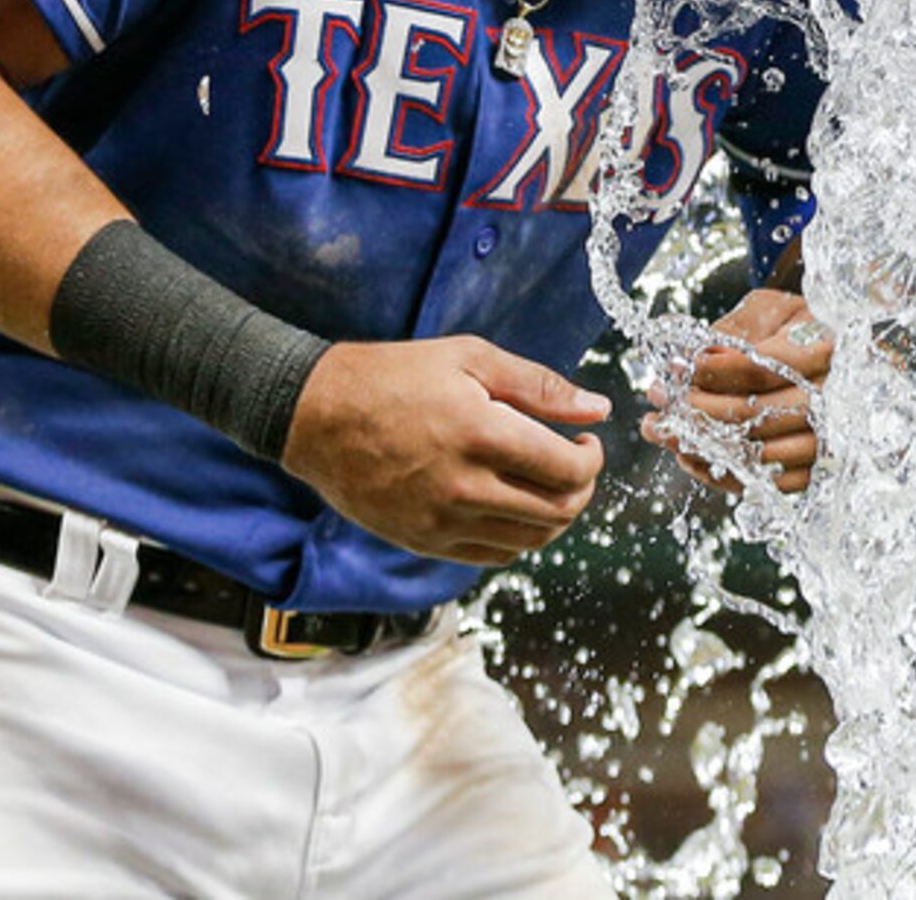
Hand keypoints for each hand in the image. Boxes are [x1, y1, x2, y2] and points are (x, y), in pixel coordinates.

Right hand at [281, 337, 608, 565]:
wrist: (316, 415)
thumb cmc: (394, 377)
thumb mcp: (470, 358)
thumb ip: (540, 385)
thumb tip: (598, 407)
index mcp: (482, 434)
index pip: (568, 470)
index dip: (592, 457)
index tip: (585, 441)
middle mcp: (465, 488)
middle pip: (558, 512)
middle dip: (581, 488)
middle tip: (572, 462)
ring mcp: (442, 522)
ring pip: (530, 541)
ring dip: (553, 515)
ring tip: (544, 483)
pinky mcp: (423, 542)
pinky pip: (493, 556)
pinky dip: (516, 536)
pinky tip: (509, 503)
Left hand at [641, 287, 831, 494]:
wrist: (834, 353)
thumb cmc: (796, 327)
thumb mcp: (771, 309)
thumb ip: (737, 329)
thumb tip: (697, 357)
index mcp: (824, 350)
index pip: (759, 369)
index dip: (711, 372)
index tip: (675, 368)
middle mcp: (834, 400)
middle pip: (757, 415)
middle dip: (698, 409)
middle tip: (659, 396)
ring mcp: (829, 439)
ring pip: (759, 455)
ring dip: (702, 445)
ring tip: (662, 429)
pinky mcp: (817, 470)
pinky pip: (767, 484)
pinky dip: (723, 475)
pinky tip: (690, 455)